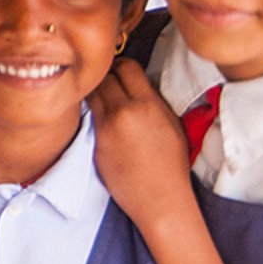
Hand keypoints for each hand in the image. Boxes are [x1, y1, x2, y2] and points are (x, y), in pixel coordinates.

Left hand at [86, 60, 195, 228]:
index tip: (120, 70)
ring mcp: (107, 128)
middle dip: (105, 76)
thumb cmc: (171, 163)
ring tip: (101, 97)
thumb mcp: (172, 123)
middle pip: (104, 77)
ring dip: (95, 92)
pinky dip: (93, 112)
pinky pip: (90, 117)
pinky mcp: (95, 143)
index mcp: (148, 104)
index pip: (127, 67)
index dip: (122, 66)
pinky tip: (99, 116)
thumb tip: (136, 83)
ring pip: (92, 95)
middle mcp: (125, 112)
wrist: (160, 198)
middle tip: (107, 81)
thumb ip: (153, 100)